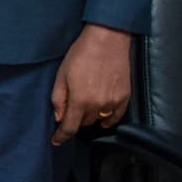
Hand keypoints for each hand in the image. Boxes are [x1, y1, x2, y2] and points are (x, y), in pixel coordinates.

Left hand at [50, 23, 132, 143]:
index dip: (61, 136)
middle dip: (74, 119)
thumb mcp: (61, 75)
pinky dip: (108, 120)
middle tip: (69, 109)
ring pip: (98, 119)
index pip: (70, 127)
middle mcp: (98, 105)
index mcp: (80, 100)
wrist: (108, 40)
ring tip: (85, 105)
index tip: (55, 141)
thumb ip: (58, 99)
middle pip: (83, 122)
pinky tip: (103, 119)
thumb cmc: (81, 55)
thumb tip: (59, 118)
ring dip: (89, 116)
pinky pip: (116, 116)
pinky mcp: (125, 96)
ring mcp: (114, 102)